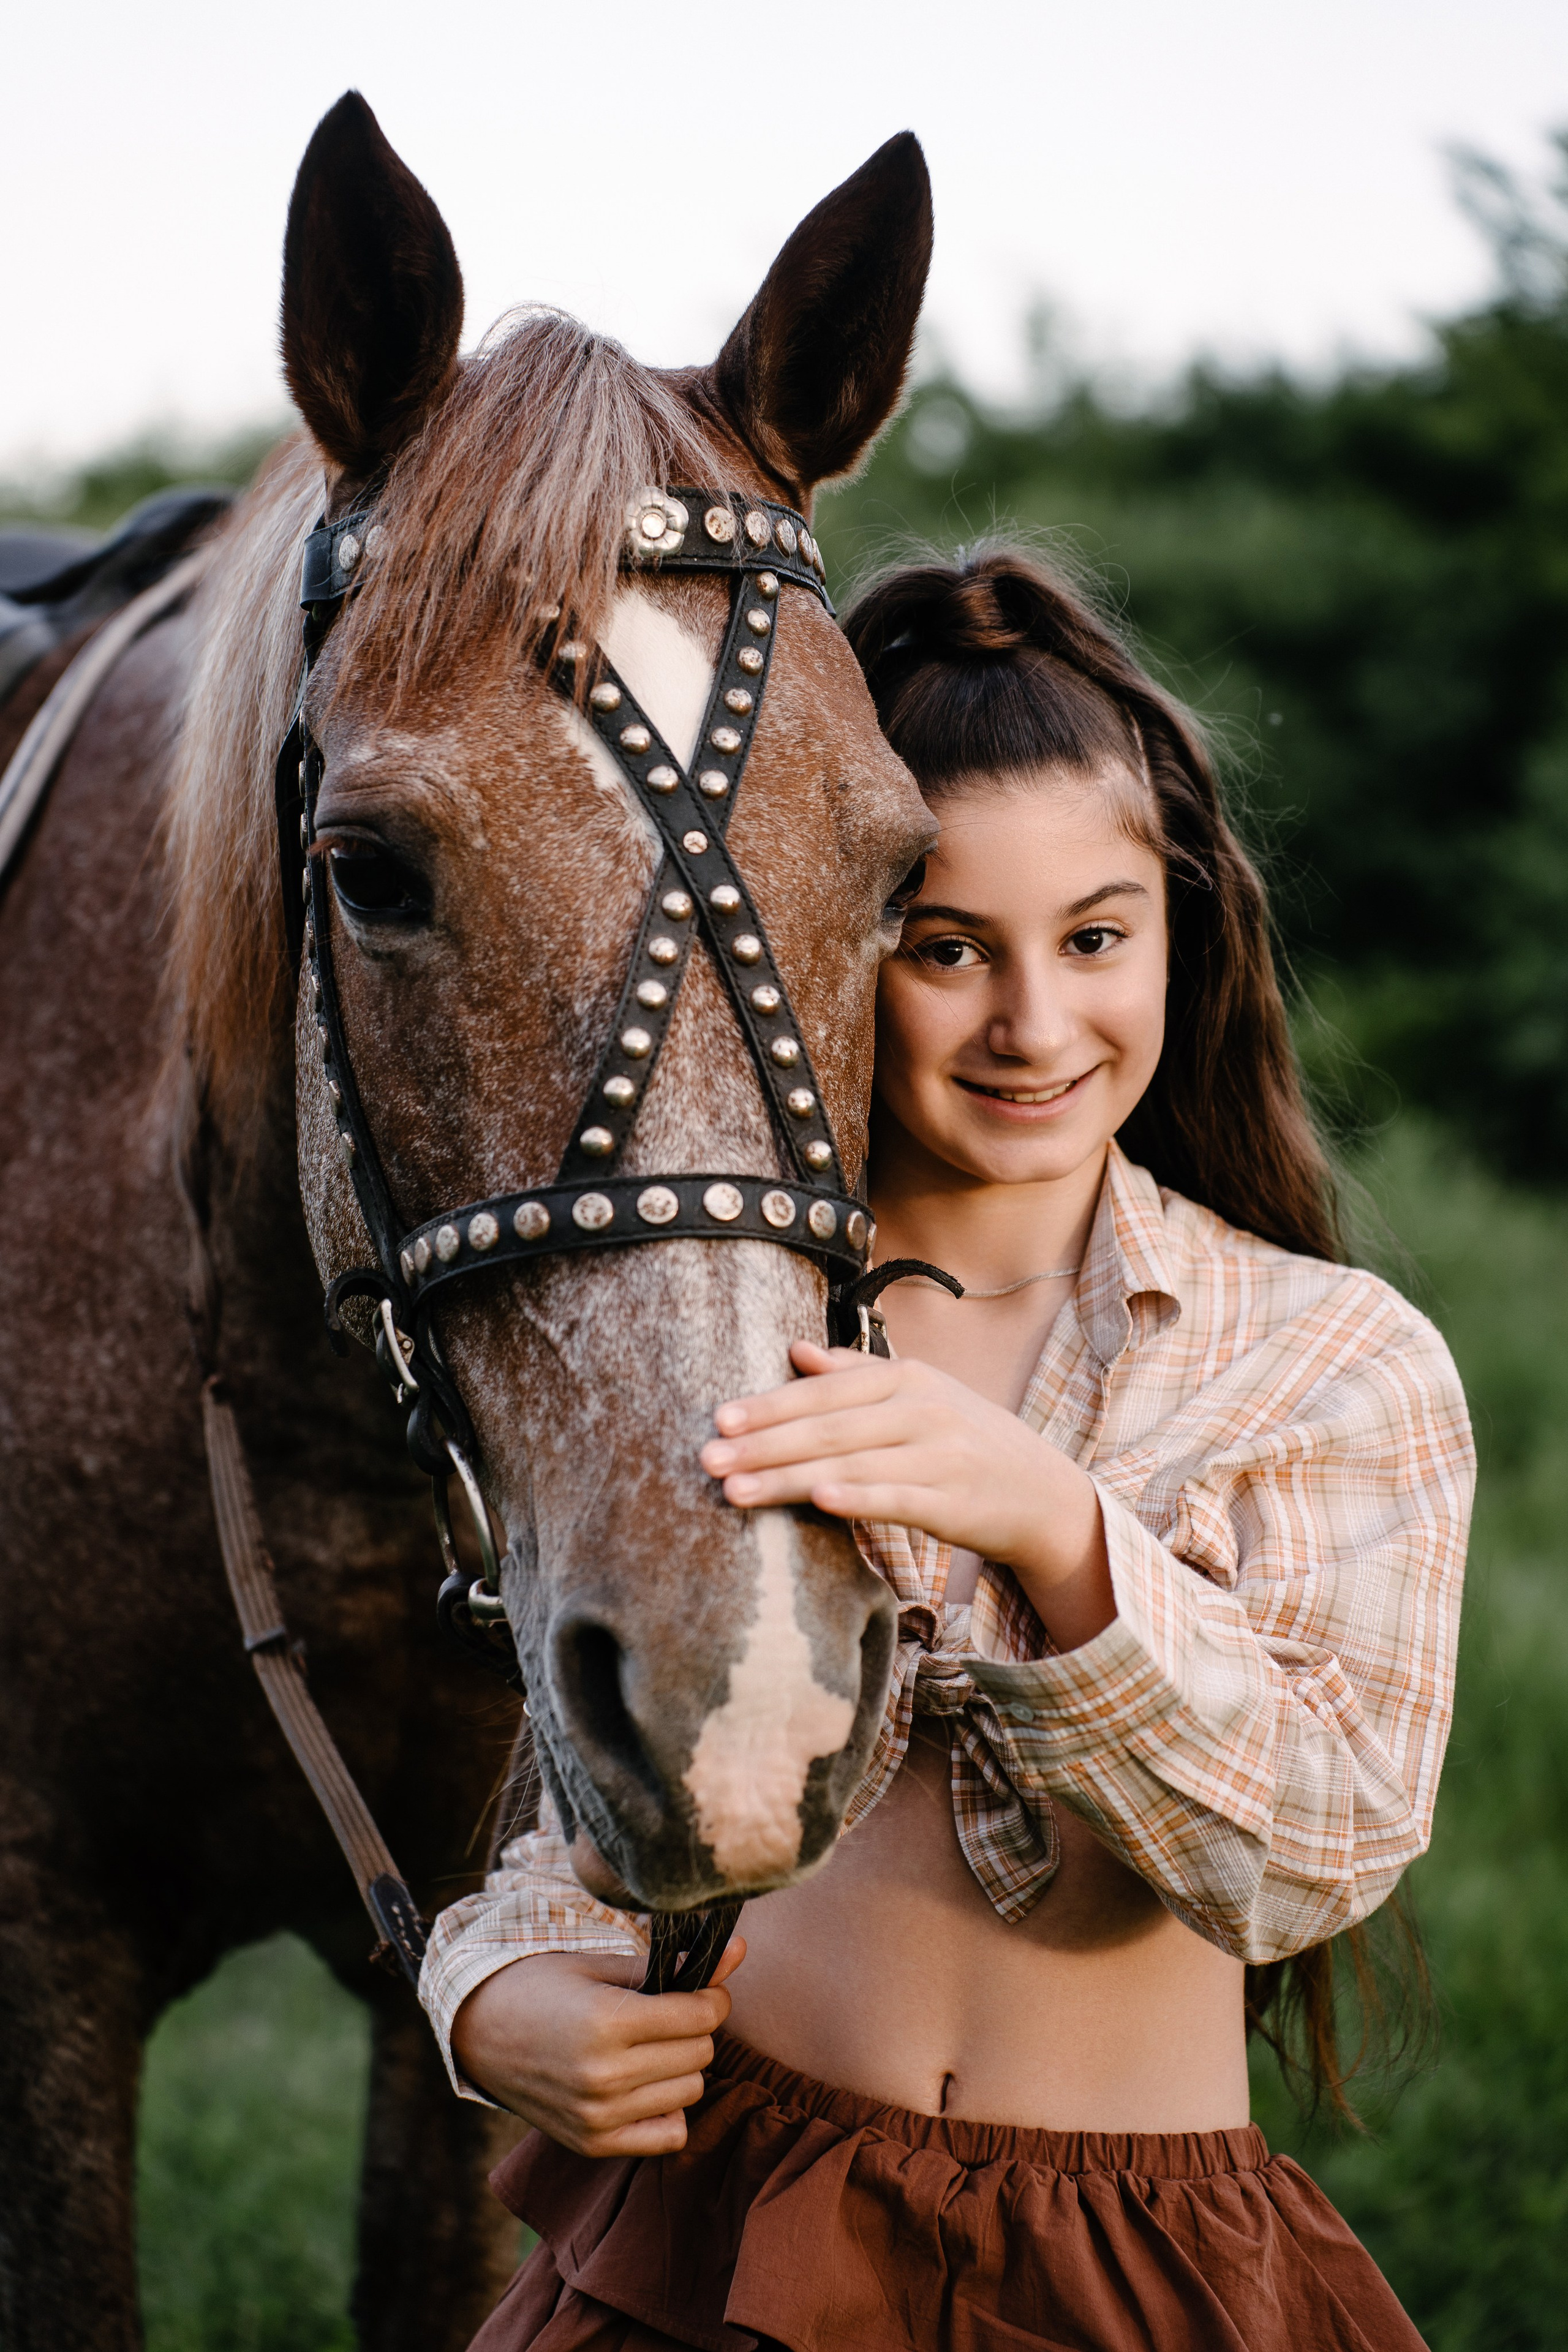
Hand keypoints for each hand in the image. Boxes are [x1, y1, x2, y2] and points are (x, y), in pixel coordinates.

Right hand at [449, 1936, 744, 2155]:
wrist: (479, 2032)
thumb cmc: (541, 1986)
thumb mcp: (600, 1965)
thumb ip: (670, 1965)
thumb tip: (738, 1952)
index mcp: (606, 2022)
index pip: (700, 2015)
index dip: (713, 1996)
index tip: (704, 1987)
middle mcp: (603, 2076)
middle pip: (700, 2054)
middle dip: (697, 2028)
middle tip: (670, 2014)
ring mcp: (597, 2116)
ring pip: (690, 2092)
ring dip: (683, 2066)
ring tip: (652, 2046)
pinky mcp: (592, 2144)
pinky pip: (668, 2135)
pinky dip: (667, 2109)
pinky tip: (645, 2084)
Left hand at [701, 1343, 1113, 1646]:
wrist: (1043, 1493)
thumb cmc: (966, 1440)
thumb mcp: (919, 1394)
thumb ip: (856, 1373)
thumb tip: (795, 1350)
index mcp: (908, 1378)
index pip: (826, 1390)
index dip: (770, 1404)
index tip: (719, 1419)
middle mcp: (923, 1409)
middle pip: (829, 1427)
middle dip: (763, 1443)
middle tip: (708, 1459)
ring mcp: (941, 1455)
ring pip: (852, 1465)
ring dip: (789, 1478)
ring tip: (736, 1490)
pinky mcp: (955, 1502)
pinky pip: (898, 1499)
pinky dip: (858, 1498)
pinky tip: (819, 1502)